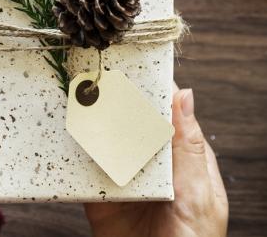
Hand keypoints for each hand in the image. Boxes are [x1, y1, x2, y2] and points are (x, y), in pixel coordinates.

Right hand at [84, 86, 227, 236]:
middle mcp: (154, 167)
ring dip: (94, 126)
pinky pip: (85, 172)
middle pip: (134, 126)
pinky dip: (76, 155)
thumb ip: (187, 148)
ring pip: (108, 145)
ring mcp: (128, 181)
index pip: (168, 115)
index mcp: (184, 160)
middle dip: (119, 103)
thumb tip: (184, 96)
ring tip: (79, 100)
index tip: (137, 66)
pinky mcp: (101, 199)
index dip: (154, 91)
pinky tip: (69, 137)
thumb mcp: (198, 196)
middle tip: (100, 78)